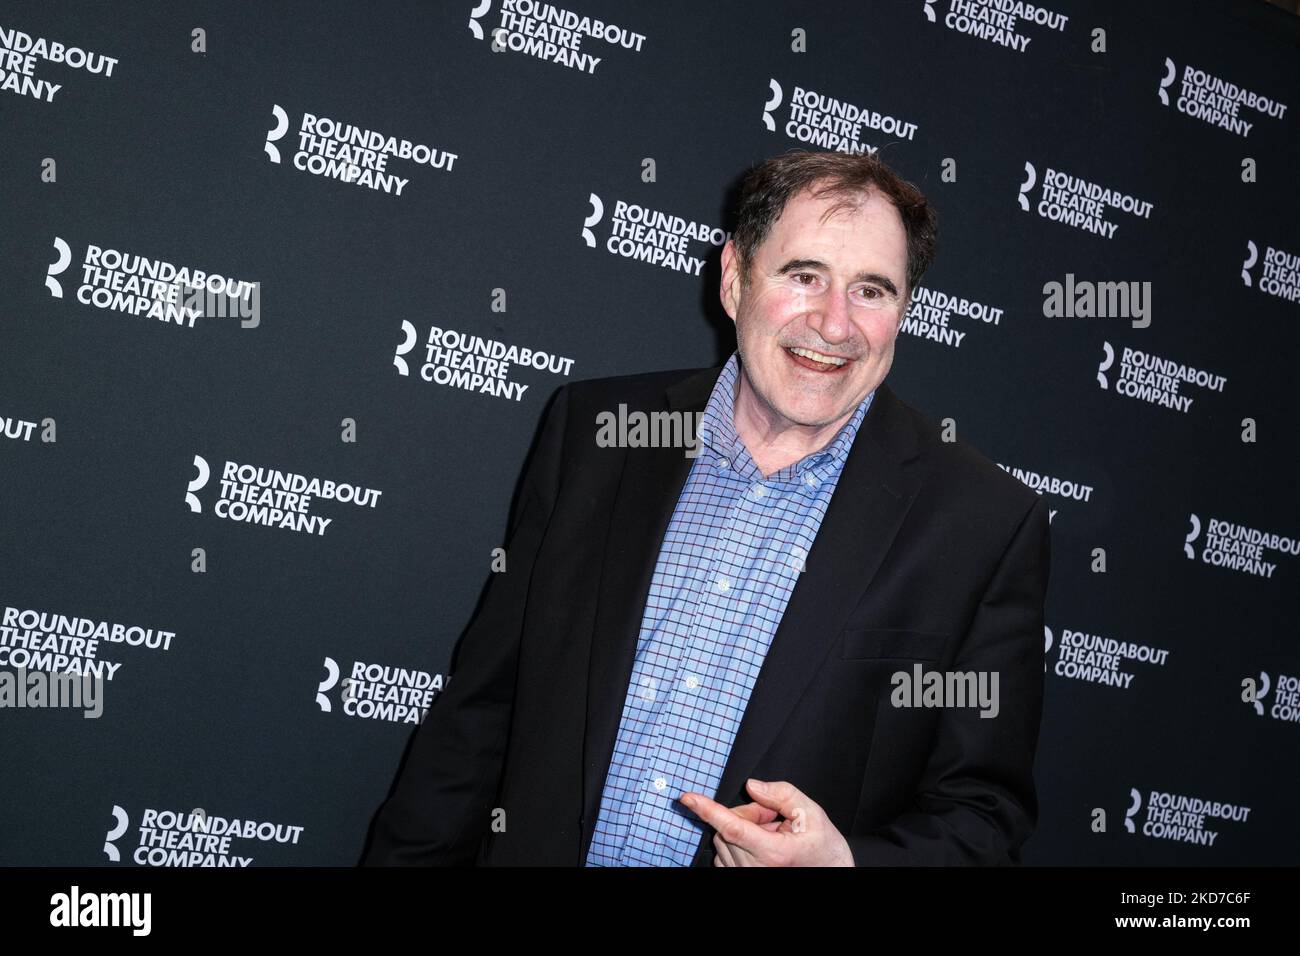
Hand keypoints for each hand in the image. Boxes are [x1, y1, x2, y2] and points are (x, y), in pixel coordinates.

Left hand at [679, 778, 854, 866]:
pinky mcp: (738, 879)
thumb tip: (752, 787)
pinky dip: (738, 845)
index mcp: (773, 853)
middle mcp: (755, 869)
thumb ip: (782, 794)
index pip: (732, 827)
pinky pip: (725, 855)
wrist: (832, 873)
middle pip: (729, 827)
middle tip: (775, 819)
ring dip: (744, 830)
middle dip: (747, 815)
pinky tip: (763, 848)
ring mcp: (746, 877)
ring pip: (725, 840)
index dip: (707, 810)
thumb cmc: (825, 849)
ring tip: (774, 836)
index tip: (688, 798)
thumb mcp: (812, 814)